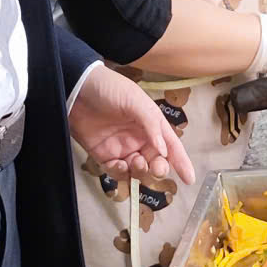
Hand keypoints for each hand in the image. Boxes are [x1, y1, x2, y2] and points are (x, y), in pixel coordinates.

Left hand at [69, 63, 197, 189]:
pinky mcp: (104, 155)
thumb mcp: (135, 100)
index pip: (171, 145)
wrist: (77, 88)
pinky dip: (119, 173)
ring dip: (140, 171)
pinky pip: (116, 172)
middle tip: (157, 168)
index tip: (189, 179)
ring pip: (138, 170)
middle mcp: (139, 138)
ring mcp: (122, 148)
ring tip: (136, 162)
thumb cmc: (109, 88)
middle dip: (159, 169)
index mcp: (151, 124)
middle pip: (156, 161)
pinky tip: (118, 164)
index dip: (181, 162)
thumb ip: (151, 125)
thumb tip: (164, 150)